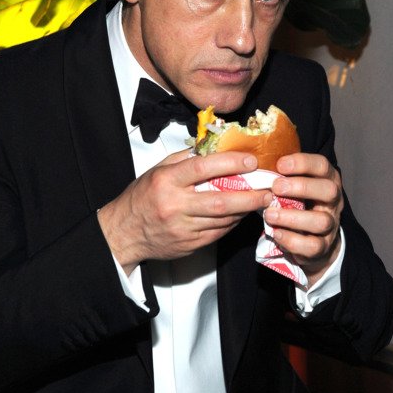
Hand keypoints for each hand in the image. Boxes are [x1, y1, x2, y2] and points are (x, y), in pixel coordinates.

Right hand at [97, 150, 267, 274]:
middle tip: (268, 189)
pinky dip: (233, 222)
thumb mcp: (156, 171)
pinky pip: (218, 233)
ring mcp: (183, 228)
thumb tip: (211, 147)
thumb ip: (183, 159)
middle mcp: (175, 205)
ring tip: (261, 200)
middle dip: (250, 195)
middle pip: (220, 200)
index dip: (230, 163)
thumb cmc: (141, 199)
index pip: (203, 168)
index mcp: (166, 181)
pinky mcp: (189, 244)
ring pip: (223, 219)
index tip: (251, 160)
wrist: (124, 233)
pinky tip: (242, 214)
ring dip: (246, 210)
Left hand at [263, 153, 342, 285]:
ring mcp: (331, 225)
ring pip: (321, 221)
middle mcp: (333, 201)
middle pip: (329, 191)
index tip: (280, 164)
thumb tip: (251, 162)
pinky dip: (292, 240)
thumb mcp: (292, 185)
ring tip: (269, 215)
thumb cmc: (295, 202)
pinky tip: (276, 233)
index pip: (322, 165)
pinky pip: (312, 246)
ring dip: (293, 217)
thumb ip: (280, 175)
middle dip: (301, 187)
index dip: (303, 163)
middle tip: (276, 187)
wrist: (310, 238)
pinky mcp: (323, 247)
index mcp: (326, 180)